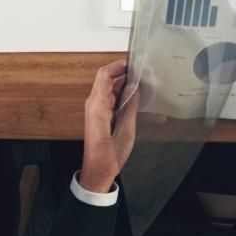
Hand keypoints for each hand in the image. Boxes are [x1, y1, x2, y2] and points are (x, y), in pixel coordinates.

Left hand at [79, 60, 139, 193]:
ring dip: (123, 83)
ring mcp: (95, 109)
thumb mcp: (126, 132)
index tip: (134, 63)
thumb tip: (135, 88)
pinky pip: (109, 97)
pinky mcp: (98, 115)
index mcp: (97, 106)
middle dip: (123, 73)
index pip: (104, 75)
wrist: (97, 172)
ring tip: (141, 85)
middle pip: (106, 78)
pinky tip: (134, 98)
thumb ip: (130, 107)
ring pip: (109, 87)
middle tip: (142, 74)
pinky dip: (121, 93)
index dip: (118, 65)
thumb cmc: (109, 156)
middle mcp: (93, 104)